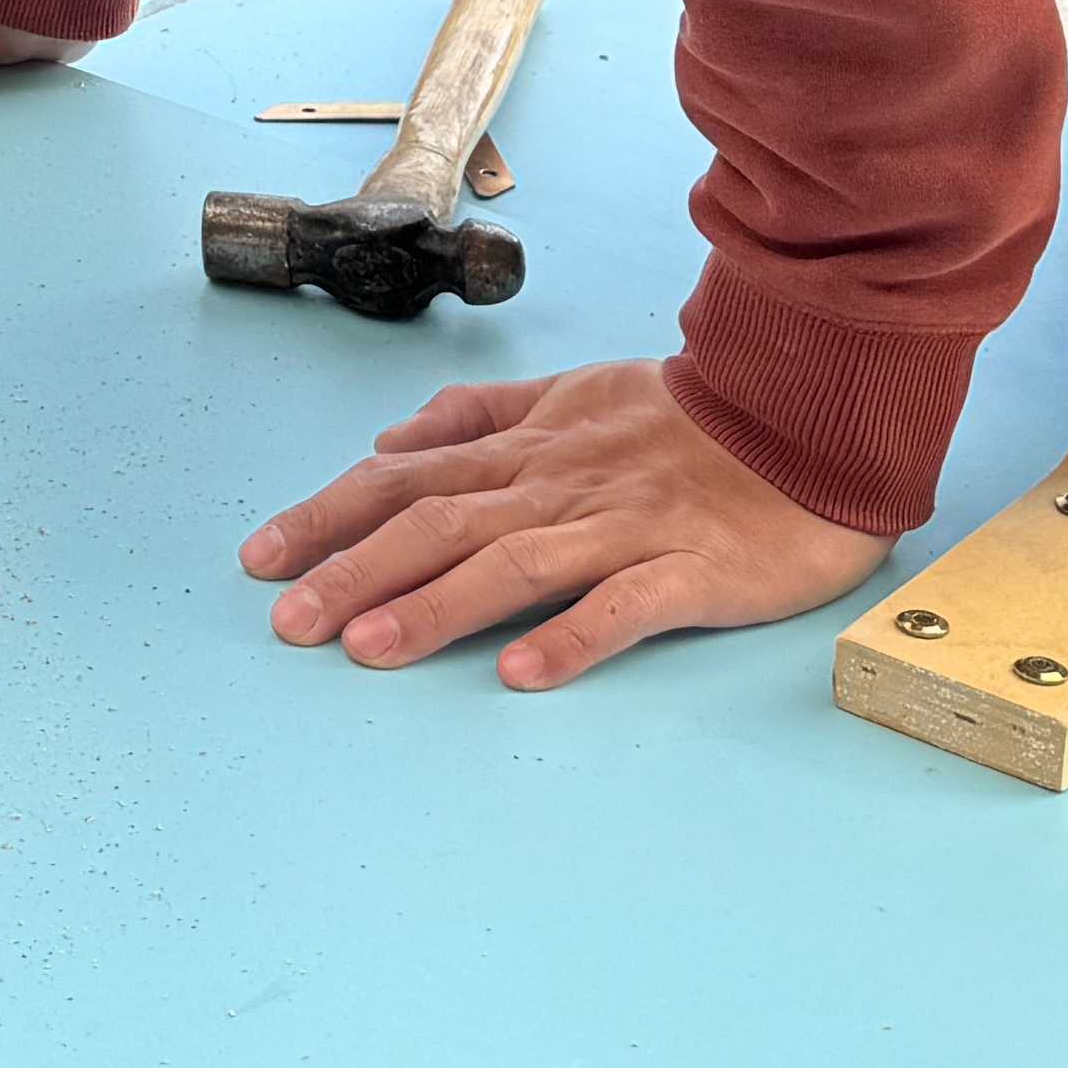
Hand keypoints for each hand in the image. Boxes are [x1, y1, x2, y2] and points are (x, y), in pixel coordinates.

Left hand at [237, 355, 882, 690]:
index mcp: (528, 448)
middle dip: (356, 571)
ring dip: (436, 605)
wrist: (807, 416)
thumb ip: (480, 419)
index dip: (329, 516)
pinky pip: (623, 606)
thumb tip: (391, 442)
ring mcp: (622, 528)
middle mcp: (558, 485)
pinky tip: (519, 672)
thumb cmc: (688, 418)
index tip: (260, 559)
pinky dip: (569, 637)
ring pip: (513, 563)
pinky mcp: (690, 571)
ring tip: (369, 648)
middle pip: (439, 523)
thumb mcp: (571, 394)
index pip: (404, 479)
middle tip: (288, 622)